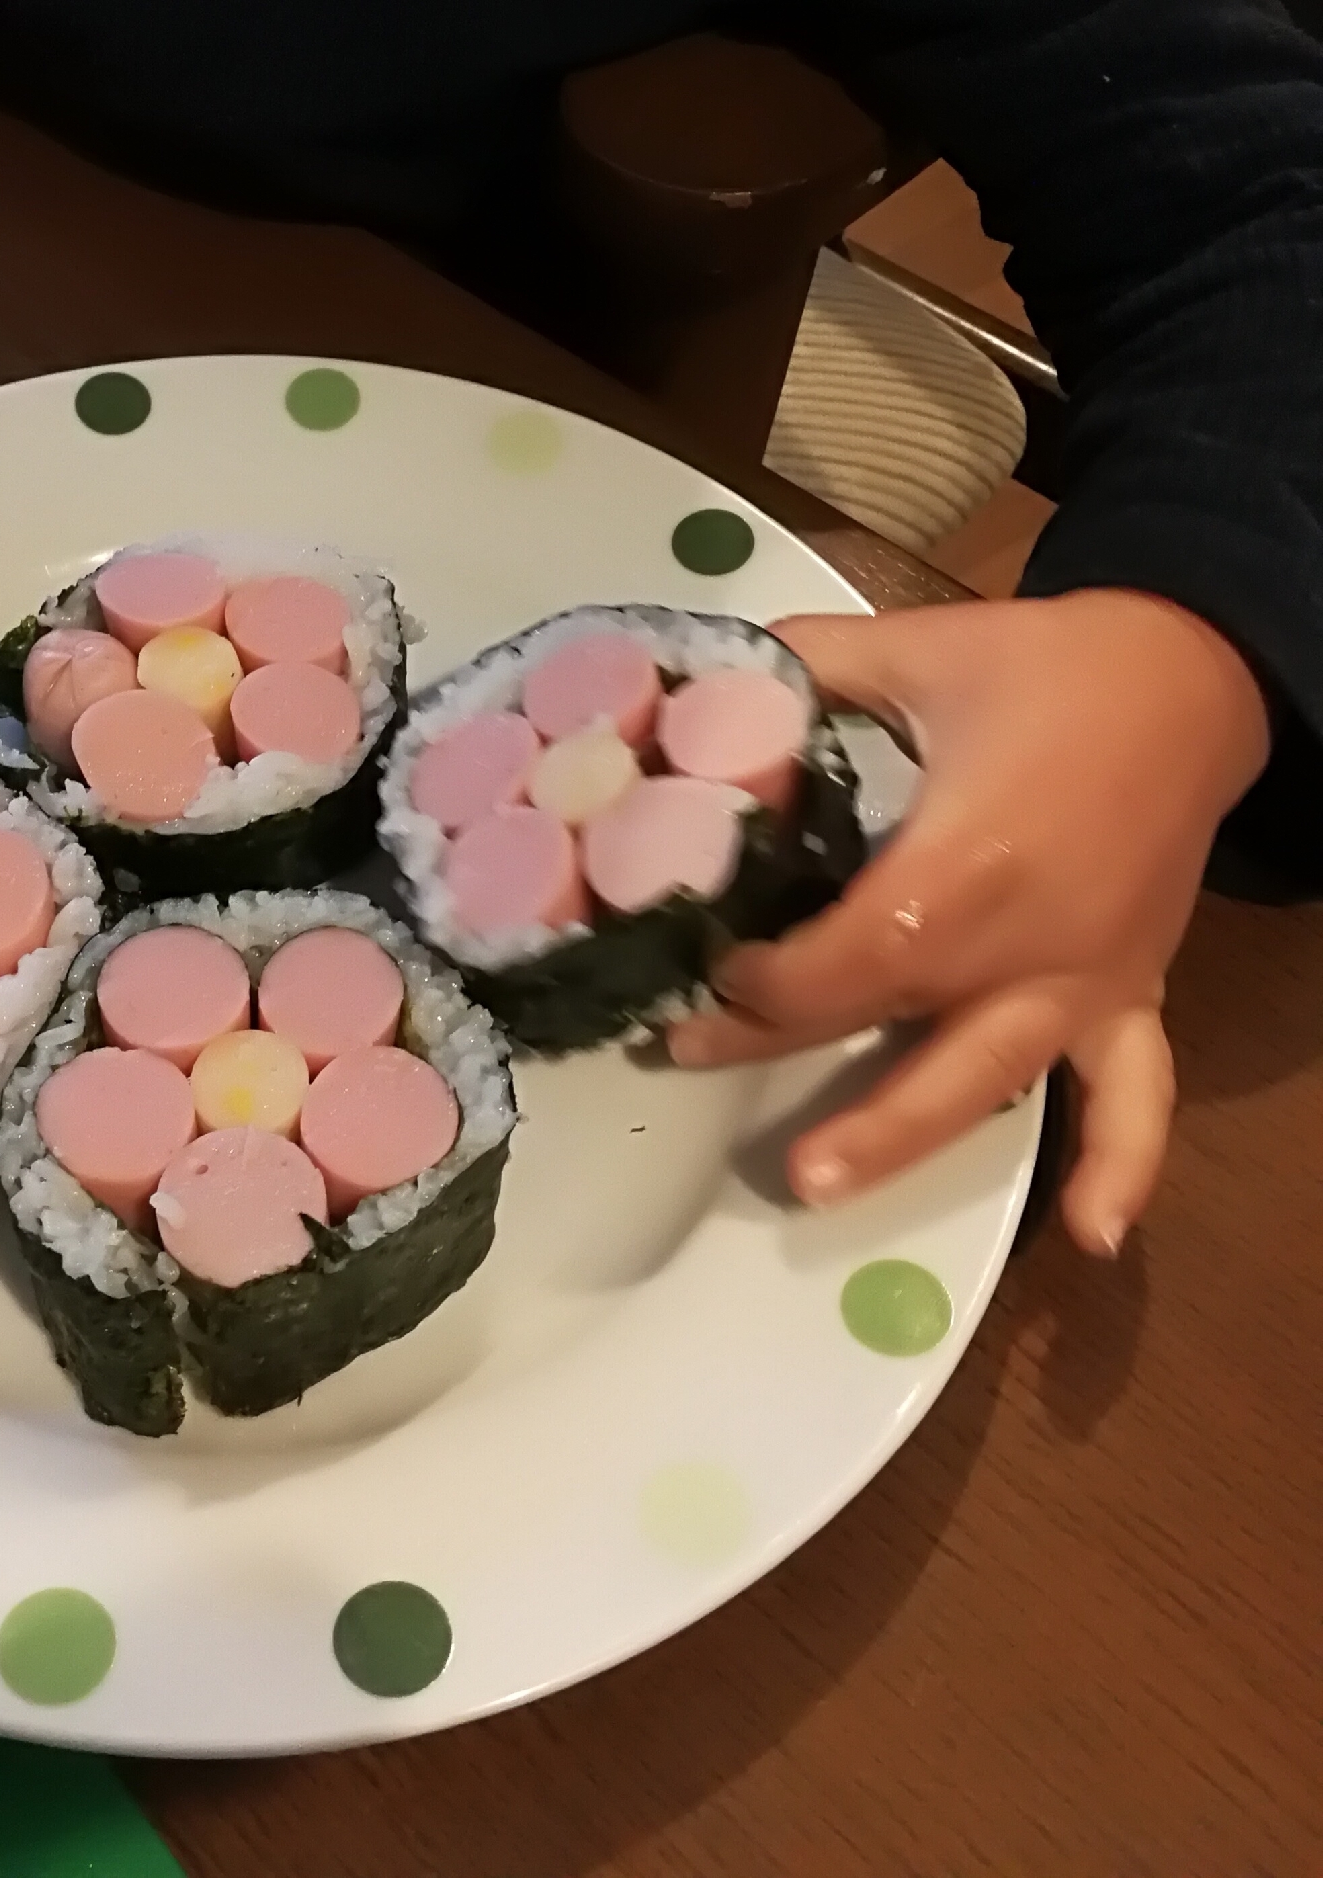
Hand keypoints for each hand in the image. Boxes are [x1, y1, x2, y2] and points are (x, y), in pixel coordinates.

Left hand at [667, 590, 1270, 1255]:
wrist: (1198, 678)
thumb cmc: (1053, 666)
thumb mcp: (920, 647)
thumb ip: (806, 667)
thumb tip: (699, 678)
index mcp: (972, 863)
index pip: (846, 957)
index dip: (765, 977)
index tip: (707, 959)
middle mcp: (1028, 942)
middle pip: (887, 1020)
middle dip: (776, 1041)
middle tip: (686, 1052)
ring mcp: (1086, 981)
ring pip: (984, 1081)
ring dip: (897, 1138)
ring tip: (816, 1187)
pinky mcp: (1131, 994)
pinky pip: (1136, 1094)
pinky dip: (1121, 1165)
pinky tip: (1090, 1236)